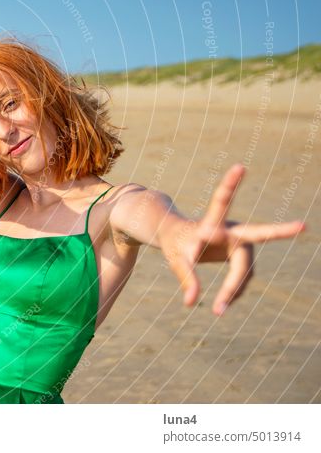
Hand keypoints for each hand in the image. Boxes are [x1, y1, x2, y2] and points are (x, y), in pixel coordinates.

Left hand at [168, 163, 305, 315]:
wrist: (178, 239)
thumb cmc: (175, 245)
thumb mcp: (175, 260)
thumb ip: (185, 279)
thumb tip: (191, 303)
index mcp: (212, 224)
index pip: (222, 202)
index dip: (230, 185)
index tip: (239, 167)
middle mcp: (231, 230)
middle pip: (257, 235)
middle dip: (280, 231)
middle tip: (303, 226)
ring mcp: (239, 242)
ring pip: (244, 271)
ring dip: (233, 290)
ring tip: (219, 310)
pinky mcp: (241, 254)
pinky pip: (242, 277)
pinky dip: (234, 291)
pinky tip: (223, 303)